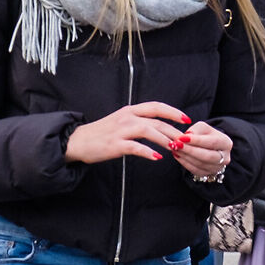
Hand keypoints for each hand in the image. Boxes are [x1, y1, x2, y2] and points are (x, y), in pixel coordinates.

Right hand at [65, 102, 189, 164]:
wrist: (78, 141)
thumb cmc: (102, 133)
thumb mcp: (121, 121)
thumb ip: (138, 122)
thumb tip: (158, 128)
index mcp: (130, 111)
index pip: (156, 106)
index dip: (172, 112)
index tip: (186, 119)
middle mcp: (127, 117)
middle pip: (156, 121)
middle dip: (174, 130)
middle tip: (186, 140)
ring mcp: (121, 131)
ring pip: (148, 131)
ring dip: (164, 139)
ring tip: (175, 148)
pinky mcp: (115, 144)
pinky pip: (135, 147)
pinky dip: (147, 151)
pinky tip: (157, 157)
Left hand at [172, 120, 233, 180]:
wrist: (209, 148)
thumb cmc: (206, 135)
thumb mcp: (203, 128)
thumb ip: (196, 130)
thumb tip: (187, 135)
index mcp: (226, 143)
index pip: (212, 142)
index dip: (197, 140)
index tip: (182, 137)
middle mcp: (225, 158)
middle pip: (207, 156)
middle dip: (190, 150)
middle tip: (176, 144)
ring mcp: (217, 168)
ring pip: (200, 164)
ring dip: (185, 156)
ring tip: (174, 148)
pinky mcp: (207, 173)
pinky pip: (194, 170)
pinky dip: (184, 162)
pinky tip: (177, 155)